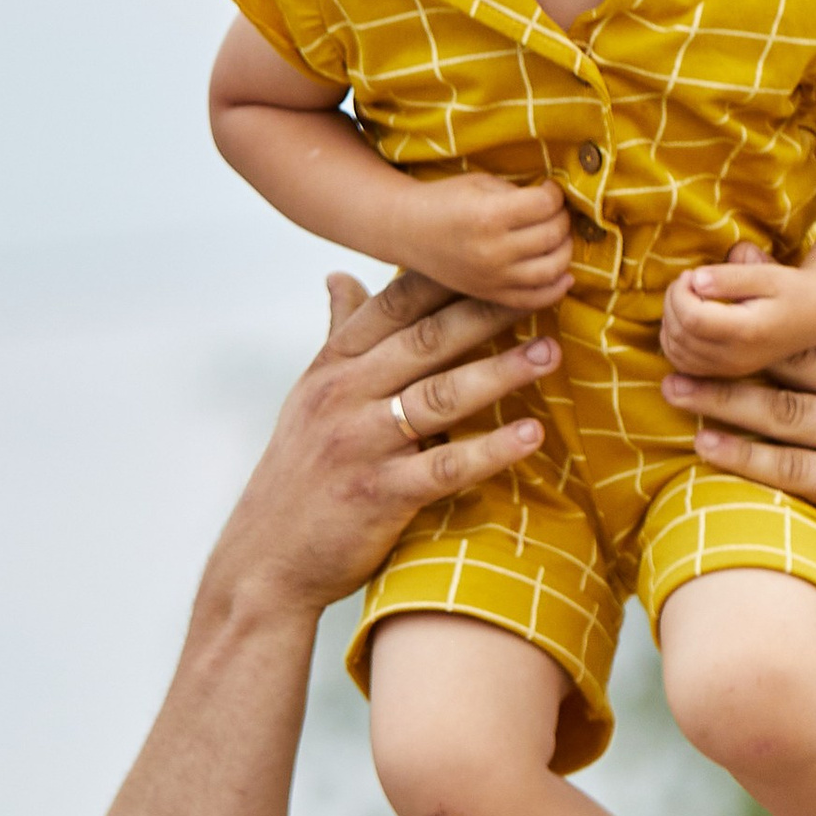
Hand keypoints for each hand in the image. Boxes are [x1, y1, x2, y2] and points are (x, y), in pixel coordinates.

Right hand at [214, 272, 554, 620]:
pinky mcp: (379, 495)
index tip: (499, 255)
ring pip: (440, 396)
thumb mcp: (309, 396)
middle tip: (544, 291)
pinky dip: (491, 450)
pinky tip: (531, 435)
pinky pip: (445, 466)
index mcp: (332, 368)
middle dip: (487, 312)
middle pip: (425, 341)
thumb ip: (337, 335)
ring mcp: (361, 445)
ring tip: (550, 353)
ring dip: (500, 372)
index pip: (393, 306)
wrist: (266, 559)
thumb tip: (342, 276)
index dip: (448, 277)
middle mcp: (343, 397)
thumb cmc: (297, 476)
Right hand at [399, 174, 573, 311]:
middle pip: (553, 235)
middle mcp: (493, 251)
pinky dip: (556, 288)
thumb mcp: (482, 183)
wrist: (407, 230)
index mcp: (489, 216)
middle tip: (555, 212)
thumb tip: (555, 204)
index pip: (546, 205)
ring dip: (565, 250)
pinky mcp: (491, 294)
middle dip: (562, 219)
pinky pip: (535, 299)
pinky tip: (563, 274)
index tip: (549, 190)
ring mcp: (493, 278)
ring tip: (558, 238)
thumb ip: (519, 193)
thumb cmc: (445, 200)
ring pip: (552, 269)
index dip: (555, 194)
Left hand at [658, 242, 815, 379]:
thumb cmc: (794, 289)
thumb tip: (694, 280)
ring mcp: (730, 368)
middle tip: (687, 281)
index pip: (692, 318)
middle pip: (680, 335)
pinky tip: (686, 319)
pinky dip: (674, 341)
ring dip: (670, 322)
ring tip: (688, 298)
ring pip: (676, 352)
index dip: (679, 293)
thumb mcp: (767, 274)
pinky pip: (684, 363)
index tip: (690, 274)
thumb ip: (729, 276)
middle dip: (672, 303)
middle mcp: (736, 357)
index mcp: (747, 331)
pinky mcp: (726, 372)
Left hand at [661, 320, 815, 620]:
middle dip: (730, 342)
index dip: (764, 299)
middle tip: (672, 332)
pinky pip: (791, 467)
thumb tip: (801, 336)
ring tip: (672, 387)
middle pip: (794, 354)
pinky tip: (704, 447)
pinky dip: (743, 456)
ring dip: (722, 398)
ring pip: (784, 409)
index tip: (711, 281)